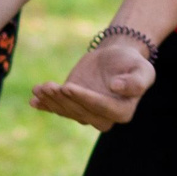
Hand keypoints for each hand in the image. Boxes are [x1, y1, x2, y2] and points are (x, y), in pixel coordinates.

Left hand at [31, 37, 154, 131]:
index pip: (102, 108)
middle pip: (81, 112)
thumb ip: (136, 81)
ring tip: (40, 88)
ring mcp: (87, 112)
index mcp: (123, 111)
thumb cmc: (130, 62)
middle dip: (64, 100)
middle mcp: (104, 117)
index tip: (69, 87)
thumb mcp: (142, 69)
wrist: (115, 58)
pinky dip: (45, 105)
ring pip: (68, 111)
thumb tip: (117, 87)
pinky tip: (34, 100)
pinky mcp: (73, 105)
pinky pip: (59, 108)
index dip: (84, 98)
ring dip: (52, 101)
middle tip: (50, 86)